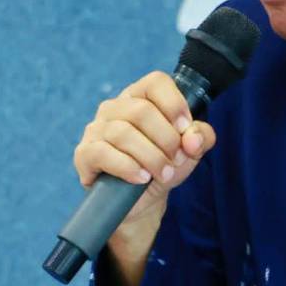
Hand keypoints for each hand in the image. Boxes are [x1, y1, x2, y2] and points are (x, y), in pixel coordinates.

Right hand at [72, 71, 218, 232]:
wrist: (141, 202)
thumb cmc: (163, 167)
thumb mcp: (189, 152)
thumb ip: (201, 137)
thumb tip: (193, 138)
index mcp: (140, 97)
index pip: (155, 82)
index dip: (174, 104)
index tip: (185, 129)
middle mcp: (114, 108)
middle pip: (141, 111)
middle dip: (166, 139)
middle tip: (176, 160)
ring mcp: (96, 129)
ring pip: (123, 133)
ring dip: (151, 157)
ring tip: (164, 174)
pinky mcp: (84, 154)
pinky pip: (102, 153)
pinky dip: (127, 167)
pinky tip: (141, 178)